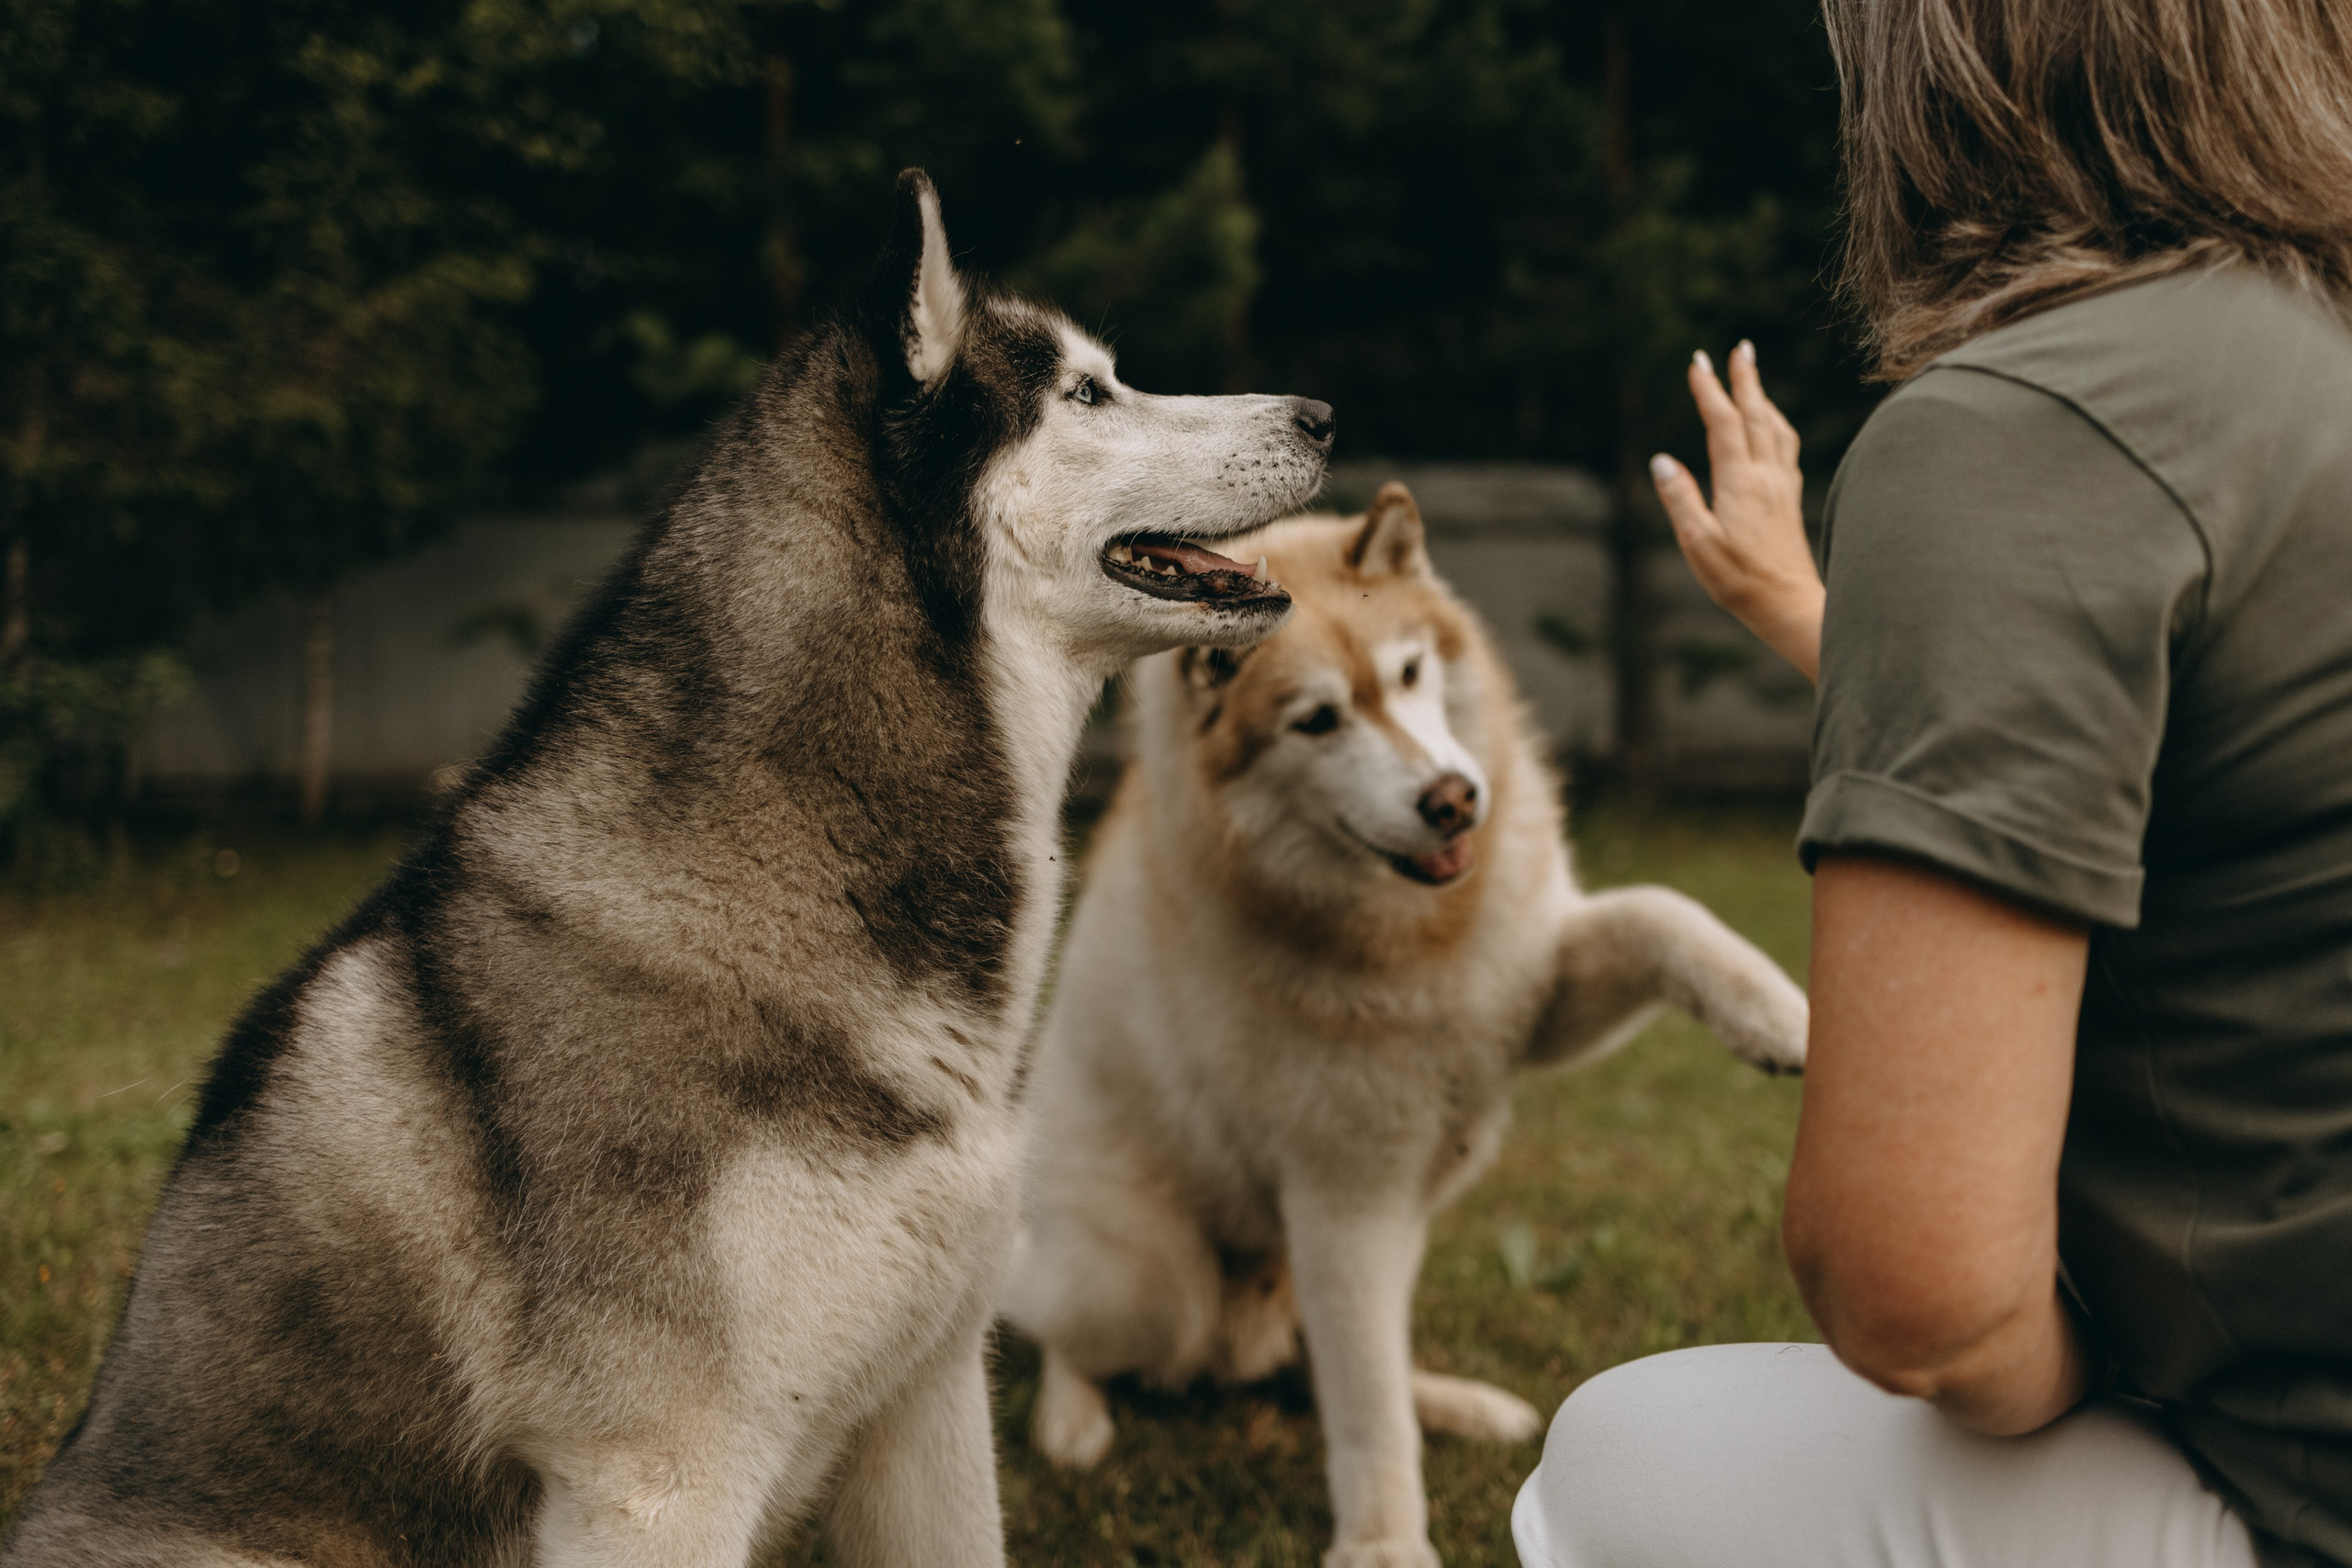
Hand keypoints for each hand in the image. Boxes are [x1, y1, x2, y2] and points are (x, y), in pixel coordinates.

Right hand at [1652, 340, 1823, 683]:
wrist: (1788, 604)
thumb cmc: (1739, 579)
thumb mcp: (1697, 543)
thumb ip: (1680, 499)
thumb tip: (1662, 460)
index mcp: (1740, 481)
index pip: (1723, 424)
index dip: (1709, 391)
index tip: (1697, 363)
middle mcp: (1766, 475)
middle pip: (1757, 415)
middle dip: (1744, 379)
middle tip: (1738, 348)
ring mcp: (1782, 485)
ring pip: (1776, 428)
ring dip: (1763, 398)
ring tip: (1753, 379)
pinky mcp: (1789, 499)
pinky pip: (1786, 447)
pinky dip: (1777, 424)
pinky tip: (1774, 427)